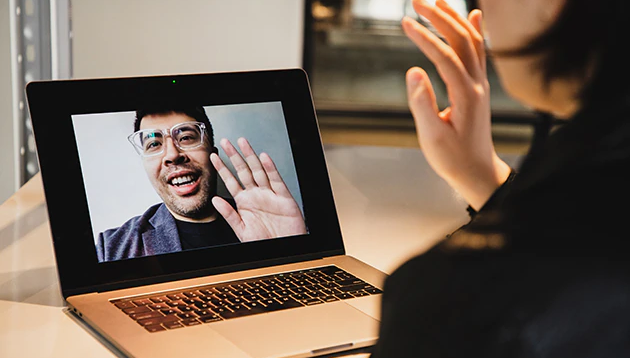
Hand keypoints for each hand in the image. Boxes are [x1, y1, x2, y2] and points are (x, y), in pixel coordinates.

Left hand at [210, 137, 306, 241]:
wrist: (284, 249)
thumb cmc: (265, 242)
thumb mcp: (242, 231)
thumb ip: (229, 215)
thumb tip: (215, 200)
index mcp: (244, 202)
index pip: (231, 181)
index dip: (222, 169)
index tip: (213, 157)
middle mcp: (256, 195)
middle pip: (243, 171)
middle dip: (234, 156)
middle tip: (226, 142)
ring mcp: (270, 194)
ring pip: (258, 171)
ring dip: (250, 156)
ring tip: (242, 143)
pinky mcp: (284, 197)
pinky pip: (276, 180)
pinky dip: (270, 169)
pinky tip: (263, 158)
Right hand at [402, 0, 510, 209]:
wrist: (478, 172)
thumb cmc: (453, 159)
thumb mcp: (432, 137)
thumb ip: (422, 103)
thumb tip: (413, 71)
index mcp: (465, 96)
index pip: (445, 57)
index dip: (424, 38)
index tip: (405, 22)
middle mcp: (478, 85)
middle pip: (462, 40)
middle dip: (439, 18)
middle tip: (416, 2)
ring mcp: (481, 84)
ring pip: (473, 42)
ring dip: (455, 19)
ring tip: (436, 2)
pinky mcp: (479, 87)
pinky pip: (480, 51)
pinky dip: (476, 30)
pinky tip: (473, 15)